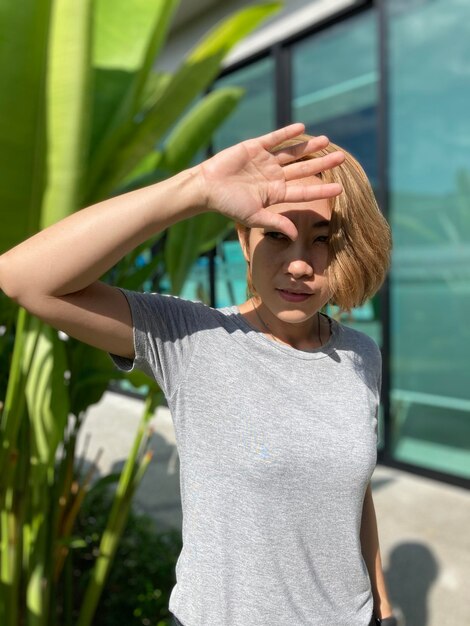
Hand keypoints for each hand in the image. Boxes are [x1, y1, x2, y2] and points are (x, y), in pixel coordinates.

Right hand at [196, 122, 344, 239]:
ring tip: (326, 141)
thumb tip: (296, 236)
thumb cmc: (228, 205)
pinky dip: (287, 134)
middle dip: (322, 164)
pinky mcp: (254, 148)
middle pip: (303, 169)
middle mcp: (273, 176)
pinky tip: (302, 128)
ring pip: (292, 153)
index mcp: (275, 193)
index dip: (321, 189)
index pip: (303, 191)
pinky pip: (274, 139)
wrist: (207, 188)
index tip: (340, 188)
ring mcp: (265, 161)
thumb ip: (276, 222)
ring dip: (308, 147)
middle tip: (342, 158)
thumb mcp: (254, 217)